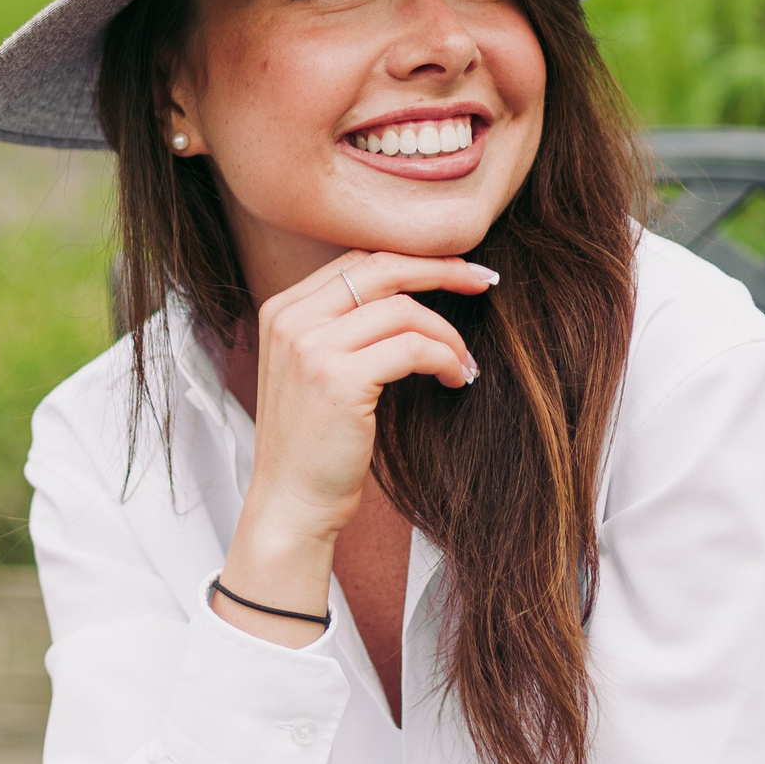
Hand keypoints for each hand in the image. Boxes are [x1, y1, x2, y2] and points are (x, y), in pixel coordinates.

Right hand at [215, 253, 494, 640]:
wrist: (290, 505)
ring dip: (447, 334)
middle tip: (482, 281)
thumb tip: (407, 293)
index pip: (357, 259)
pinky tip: (455, 378)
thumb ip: (342, 327)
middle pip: (382, 268)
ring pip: (403, 310)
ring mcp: (311, 348)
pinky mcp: (339, 380)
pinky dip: (444, 359)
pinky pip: (412, 348)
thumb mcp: (314, 370)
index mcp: (282, 310)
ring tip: (463, 362)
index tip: (456, 268)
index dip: (413, 259)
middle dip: (440, 270)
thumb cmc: (313, 445)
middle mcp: (291, 320)